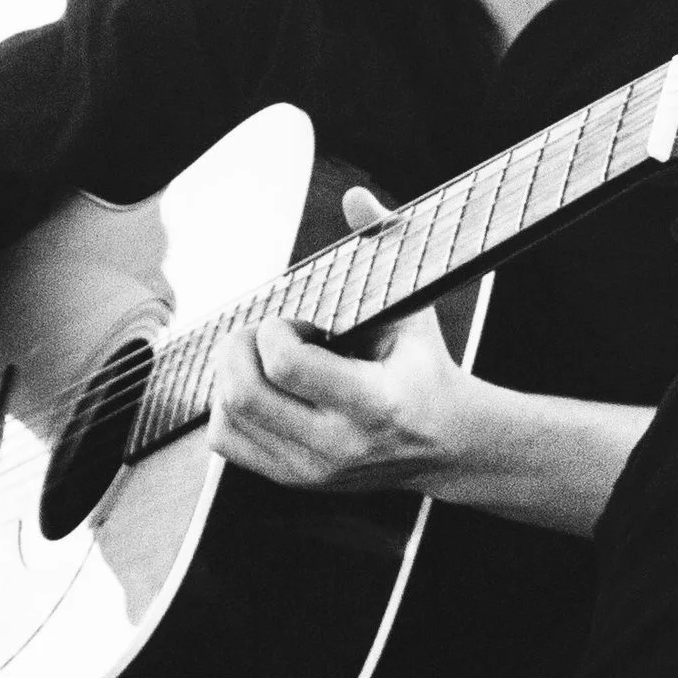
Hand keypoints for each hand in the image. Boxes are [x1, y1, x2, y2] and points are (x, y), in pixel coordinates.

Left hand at [207, 185, 475, 492]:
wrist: (449, 446)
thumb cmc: (423, 369)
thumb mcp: (412, 306)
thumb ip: (385, 246)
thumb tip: (357, 197)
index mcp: (375, 403)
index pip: (287, 365)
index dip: (275, 330)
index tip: (296, 321)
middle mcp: (339, 445)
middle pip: (244, 394)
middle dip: (238, 348)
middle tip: (260, 332)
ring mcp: (313, 470)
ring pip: (228, 419)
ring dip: (230, 375)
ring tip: (259, 358)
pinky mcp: (295, 480)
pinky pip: (228, 442)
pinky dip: (228, 408)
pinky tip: (258, 386)